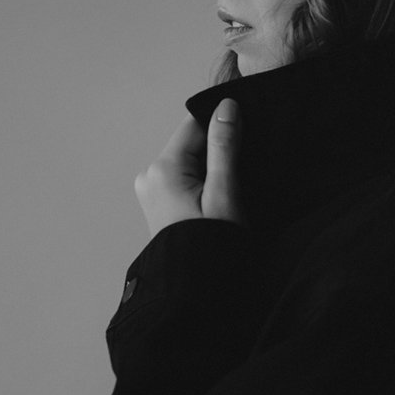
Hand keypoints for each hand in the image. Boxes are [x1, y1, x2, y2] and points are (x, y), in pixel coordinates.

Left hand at [134, 98, 246, 237]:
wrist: (192, 289)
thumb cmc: (211, 245)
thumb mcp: (224, 193)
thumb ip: (224, 146)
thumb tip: (226, 106)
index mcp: (163, 168)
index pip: (195, 124)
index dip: (222, 127)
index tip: (245, 138)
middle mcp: (150, 174)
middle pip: (192, 142)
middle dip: (217, 151)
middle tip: (238, 176)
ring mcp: (151, 188)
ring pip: (189, 159)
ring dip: (210, 167)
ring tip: (225, 194)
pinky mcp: (158, 200)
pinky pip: (183, 176)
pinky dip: (201, 180)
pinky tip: (213, 200)